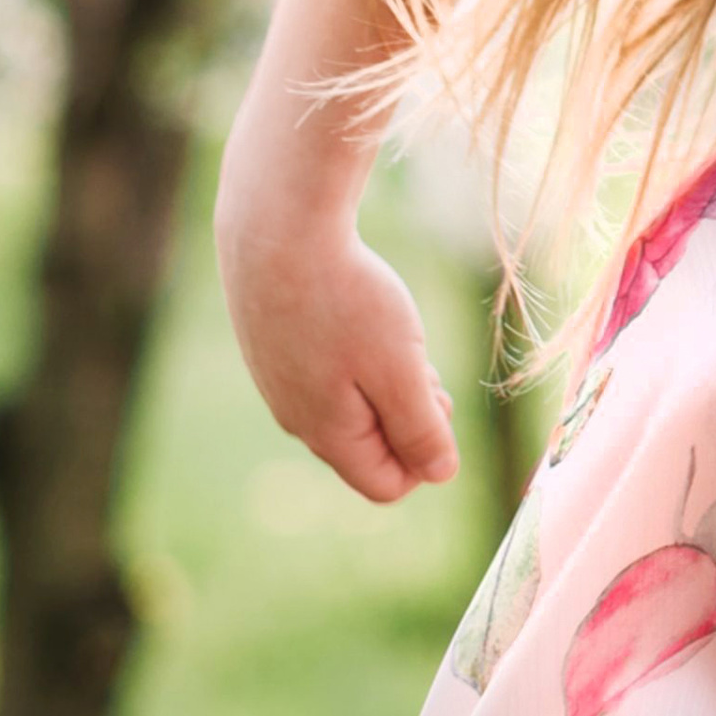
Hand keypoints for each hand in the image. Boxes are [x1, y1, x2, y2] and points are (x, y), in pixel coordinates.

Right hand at [216, 141, 457, 505]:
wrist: (277, 229)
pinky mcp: (274, 345)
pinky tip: (360, 314)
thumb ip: (421, 428)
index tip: (436, 398)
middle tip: (421, 364)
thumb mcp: (400, 370)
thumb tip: (441, 474)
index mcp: (327, 433)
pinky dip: (355, 356)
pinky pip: (326, 374)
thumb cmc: (346, 300)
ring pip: (349, 407)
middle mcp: (296, 417)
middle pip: (368, 447)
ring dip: (384, 383)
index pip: (386, 486)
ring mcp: (279, 380)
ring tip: (395, 335)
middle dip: (408, 416)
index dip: (426, 456)